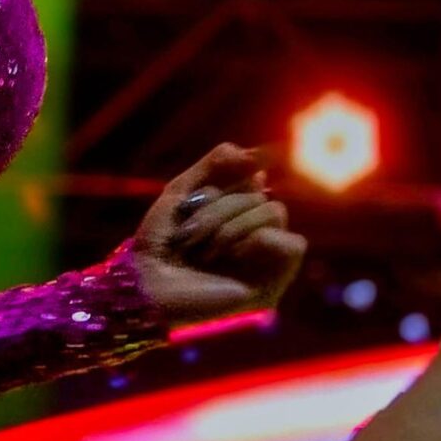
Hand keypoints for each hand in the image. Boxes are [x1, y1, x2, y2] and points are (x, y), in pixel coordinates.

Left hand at [131, 143, 306, 324]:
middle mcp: (251, 234)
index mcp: (233, 213)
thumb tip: (258, 154)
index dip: (241, 169)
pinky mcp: (272, 285)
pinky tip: (235, 256)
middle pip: (260, 194)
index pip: (254, 174)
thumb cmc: (157, 244)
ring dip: (233, 225)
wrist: (146, 286)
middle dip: (219, 208)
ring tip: (207, 251)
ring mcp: (263, 260)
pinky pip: (294, 244)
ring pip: (275, 212)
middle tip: (190, 234)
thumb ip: (216, 164)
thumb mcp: (181, 191)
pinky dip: (263, 240)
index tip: (221, 176)